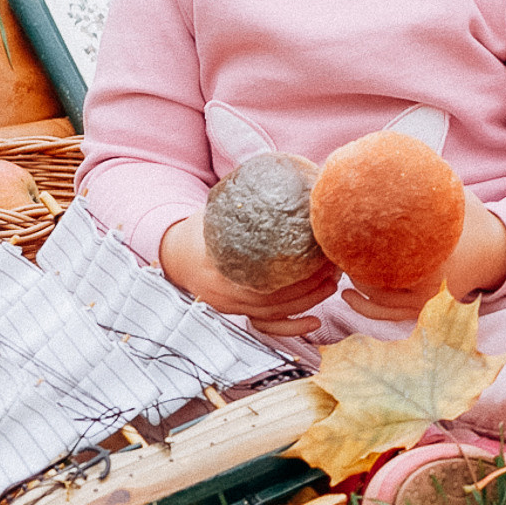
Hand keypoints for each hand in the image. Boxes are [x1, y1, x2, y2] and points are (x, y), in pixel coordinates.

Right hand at [159, 212, 339, 336]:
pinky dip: (291, 326)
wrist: (172, 254)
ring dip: (308, 300)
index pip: (267, 274)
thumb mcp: (216, 213)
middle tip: (333, 266)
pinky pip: (267, 326)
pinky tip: (313, 322)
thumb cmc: (199, 229)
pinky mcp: (237, 314)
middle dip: (310, 283)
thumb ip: (245, 203)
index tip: (322, 252)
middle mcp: (224, 293)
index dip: (299, 267)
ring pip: (276, 312)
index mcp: (219, 267)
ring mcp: (230, 307)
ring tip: (331, 283)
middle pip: (276, 296)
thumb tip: (286, 177)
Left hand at [338, 189, 505, 321]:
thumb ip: (425, 181)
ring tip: (342, 270)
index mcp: (435, 257)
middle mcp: (430, 285)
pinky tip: (348, 296)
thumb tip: (388, 157)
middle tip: (338, 249)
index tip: (343, 234)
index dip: (359, 248)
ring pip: (381, 302)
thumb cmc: (474, 220)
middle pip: (378, 282)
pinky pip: (390, 314)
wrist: (498, 251)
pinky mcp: (426, 308)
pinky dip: (368, 308)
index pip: (385, 257)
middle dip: (354, 267)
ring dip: (359, 287)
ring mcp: (428, 301)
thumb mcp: (453, 195)